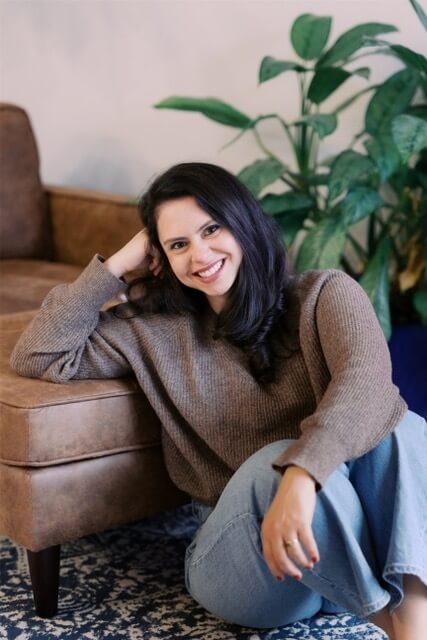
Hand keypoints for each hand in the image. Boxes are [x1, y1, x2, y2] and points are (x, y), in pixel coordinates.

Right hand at [105, 229, 161, 277]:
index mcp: (151, 235)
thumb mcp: (152, 258)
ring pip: (163, 251)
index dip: (164, 260)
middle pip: (165, 248)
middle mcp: (150, 233)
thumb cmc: (136, 262)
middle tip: (159, 273)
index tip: (160, 271)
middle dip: (163, 263)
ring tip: (155, 271)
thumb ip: (161, 255)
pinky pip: (159, 252)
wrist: (121, 264)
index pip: (165, 247)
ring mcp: (147, 235)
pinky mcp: (146, 241)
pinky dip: (157, 262)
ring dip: (160, 263)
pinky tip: (151, 267)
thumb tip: (177, 259)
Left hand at [261, 466, 318, 581]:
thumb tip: (279, 557)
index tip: (281, 578)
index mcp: (266, 528)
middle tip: (297, 577)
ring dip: (302, 562)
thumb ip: (273, 534)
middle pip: (280, 557)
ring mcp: (288, 525)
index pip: (268, 554)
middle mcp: (275, 528)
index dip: (274, 568)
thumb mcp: (273, 518)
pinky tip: (316, 558)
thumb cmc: (286, 502)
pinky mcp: (302, 521)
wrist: (295, 483)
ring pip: (294, 552)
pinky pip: (307, 543)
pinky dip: (312, 553)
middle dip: (289, 570)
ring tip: (308, 566)